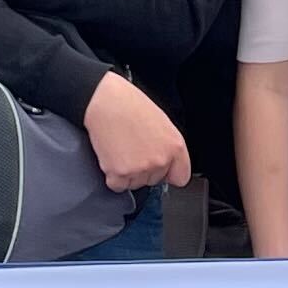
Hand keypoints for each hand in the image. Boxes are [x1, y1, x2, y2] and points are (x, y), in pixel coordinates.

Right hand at [83, 72, 192, 193]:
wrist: (106, 101)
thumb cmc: (131, 105)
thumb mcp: (162, 123)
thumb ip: (168, 147)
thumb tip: (166, 163)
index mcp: (176, 147)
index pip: (180, 177)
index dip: (168, 173)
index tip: (161, 169)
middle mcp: (161, 160)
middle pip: (154, 180)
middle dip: (144, 170)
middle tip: (133, 148)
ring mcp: (140, 169)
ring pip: (135, 184)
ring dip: (128, 173)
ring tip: (122, 149)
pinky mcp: (119, 174)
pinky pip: (117, 185)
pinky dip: (113, 176)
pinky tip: (112, 156)